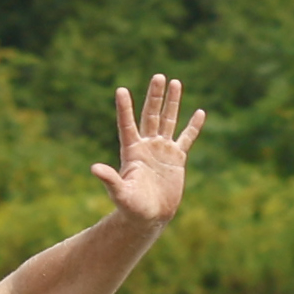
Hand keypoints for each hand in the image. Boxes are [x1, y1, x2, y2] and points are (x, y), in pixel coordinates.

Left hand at [92, 74, 203, 225]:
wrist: (149, 216)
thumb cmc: (131, 207)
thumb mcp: (119, 193)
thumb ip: (109, 179)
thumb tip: (94, 168)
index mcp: (131, 152)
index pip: (127, 125)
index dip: (124, 108)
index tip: (121, 89)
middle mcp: (146, 146)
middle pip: (150, 116)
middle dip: (154, 96)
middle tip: (158, 76)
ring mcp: (162, 150)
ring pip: (168, 121)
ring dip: (172, 103)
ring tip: (175, 82)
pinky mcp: (176, 158)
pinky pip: (186, 138)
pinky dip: (193, 126)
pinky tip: (199, 112)